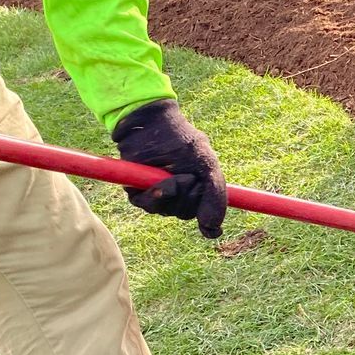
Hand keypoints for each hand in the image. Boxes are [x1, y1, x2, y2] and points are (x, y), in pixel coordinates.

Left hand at [110, 98, 226, 237]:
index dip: (209, 219)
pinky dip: (150, 195)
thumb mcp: (206, 163)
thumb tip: (214, 230)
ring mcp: (160, 194)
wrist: (148, 124)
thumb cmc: (180, 139)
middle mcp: (181, 193)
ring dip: (167, 194)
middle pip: (186, 213)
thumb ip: (215, 194)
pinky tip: (152, 179)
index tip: (210, 225)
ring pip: (165, 211)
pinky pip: (146, 205)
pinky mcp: (139, 191)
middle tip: (185, 176)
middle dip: (186, 197)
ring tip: (167, 174)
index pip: (208, 216)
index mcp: (201, 187)